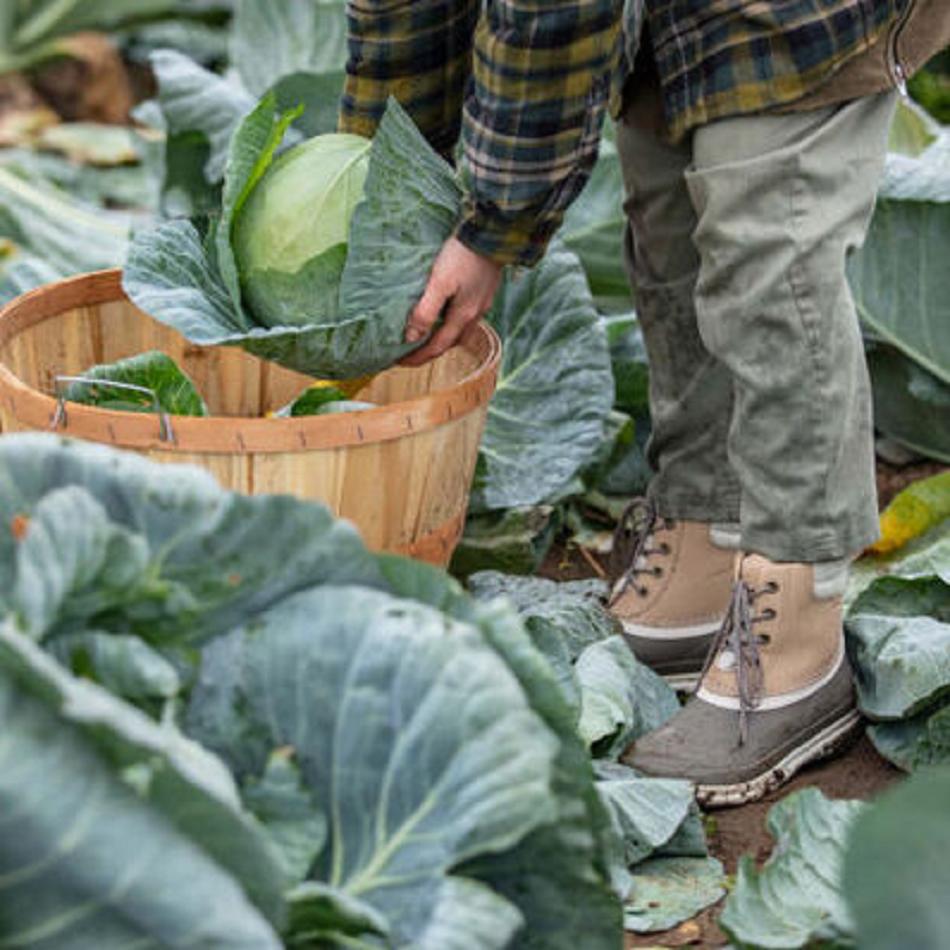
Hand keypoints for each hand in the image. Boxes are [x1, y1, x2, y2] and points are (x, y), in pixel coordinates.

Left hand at [400, 237, 502, 366]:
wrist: (492, 234)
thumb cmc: (463, 256)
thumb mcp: (439, 283)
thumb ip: (426, 311)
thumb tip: (411, 337)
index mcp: (463, 316)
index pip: (437, 347)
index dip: (417, 357)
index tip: (399, 362)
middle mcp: (475, 315)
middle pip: (451, 343)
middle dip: (431, 351)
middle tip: (411, 353)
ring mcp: (483, 304)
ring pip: (460, 331)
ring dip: (443, 338)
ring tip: (426, 335)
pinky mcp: (485, 292)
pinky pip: (467, 317)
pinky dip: (452, 323)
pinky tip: (446, 313)